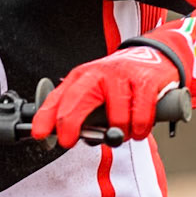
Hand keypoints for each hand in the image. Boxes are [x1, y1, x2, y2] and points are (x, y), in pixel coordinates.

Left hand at [31, 45, 176, 148]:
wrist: (155, 56)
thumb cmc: (121, 79)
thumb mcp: (96, 89)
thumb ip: (83, 112)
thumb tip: (74, 138)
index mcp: (83, 77)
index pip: (59, 98)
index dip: (46, 118)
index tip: (40, 135)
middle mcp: (100, 74)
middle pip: (78, 102)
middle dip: (70, 125)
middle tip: (70, 141)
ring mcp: (122, 77)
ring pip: (116, 119)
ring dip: (120, 134)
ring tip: (123, 132)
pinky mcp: (145, 83)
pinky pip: (140, 118)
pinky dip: (139, 130)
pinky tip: (138, 128)